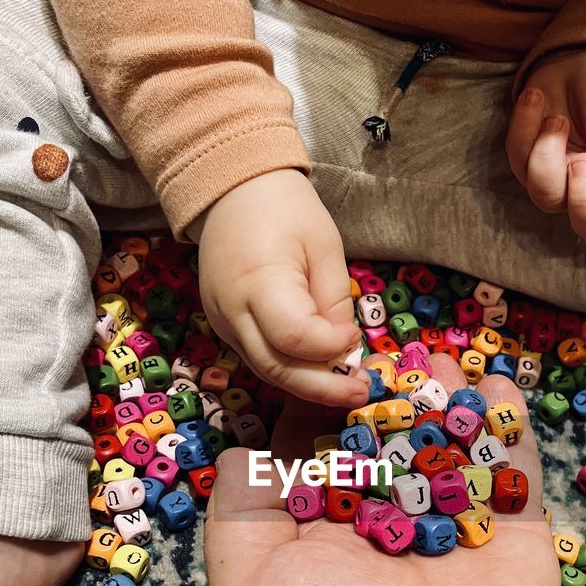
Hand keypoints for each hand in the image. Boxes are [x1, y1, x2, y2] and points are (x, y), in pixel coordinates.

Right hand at [197, 168, 368, 406]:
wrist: (231, 192)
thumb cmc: (284, 209)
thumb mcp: (324, 245)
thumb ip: (333, 300)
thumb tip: (343, 350)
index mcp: (258, 281)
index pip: (294, 336)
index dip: (329, 345)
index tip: (355, 335)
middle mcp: (232, 311)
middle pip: (277, 368)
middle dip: (323, 389)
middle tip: (362, 393)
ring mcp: (223, 324)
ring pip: (268, 370)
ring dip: (310, 386)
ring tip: (349, 388)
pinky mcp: (225, 328)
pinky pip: (261, 358)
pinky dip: (292, 370)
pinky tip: (322, 371)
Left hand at [204, 354, 559, 585]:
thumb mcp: (246, 574)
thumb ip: (242, 504)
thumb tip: (244, 447)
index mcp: (328, 525)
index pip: (326, 448)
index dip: (327, 404)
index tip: (328, 362)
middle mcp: (390, 520)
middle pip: (393, 438)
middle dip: (392, 393)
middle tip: (392, 351)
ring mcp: (454, 523)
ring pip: (451, 443)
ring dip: (447, 399)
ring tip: (439, 360)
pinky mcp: (512, 533)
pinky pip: (512, 467)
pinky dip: (505, 423)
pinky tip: (492, 383)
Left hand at [507, 48, 585, 245]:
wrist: (585, 61)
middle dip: (582, 199)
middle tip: (584, 161)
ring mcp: (562, 181)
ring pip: (545, 197)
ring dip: (546, 155)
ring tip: (556, 119)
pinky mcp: (530, 164)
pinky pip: (518, 160)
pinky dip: (524, 128)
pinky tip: (536, 100)